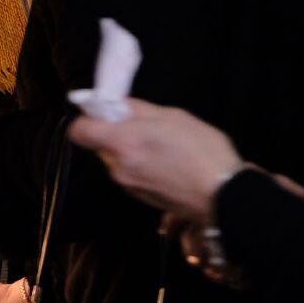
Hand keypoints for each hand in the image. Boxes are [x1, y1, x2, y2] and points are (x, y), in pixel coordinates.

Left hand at [68, 99, 242, 220]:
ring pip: (116, 159)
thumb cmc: (202, 152)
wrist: (223, 196)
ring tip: (161, 146)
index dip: (89, 119)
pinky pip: (130, 174)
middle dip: (115, 133)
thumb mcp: (172, 116)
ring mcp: (128, 184)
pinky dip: (140, 165)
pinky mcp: (139, 197)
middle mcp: (118, 166)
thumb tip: (118, 105)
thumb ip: (137, 109)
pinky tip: (166, 162)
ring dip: (130, 150)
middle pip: (99, 144)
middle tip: (143, 127)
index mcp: (122, 142)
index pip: (79, 131)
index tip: (105, 113)